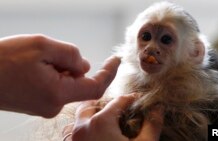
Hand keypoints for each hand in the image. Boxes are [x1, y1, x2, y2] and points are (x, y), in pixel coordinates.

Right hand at [0, 34, 119, 117]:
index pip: (95, 87)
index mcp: (58, 93)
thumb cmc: (4, 59)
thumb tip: (84, 66)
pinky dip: (53, 74)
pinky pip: (56, 87)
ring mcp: (45, 107)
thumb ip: (70, 55)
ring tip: (37, 60)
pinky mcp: (39, 105)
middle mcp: (54, 106)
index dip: (108, 73)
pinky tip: (35, 67)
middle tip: (50, 54)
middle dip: (72, 65)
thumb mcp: (41, 46)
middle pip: (79, 83)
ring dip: (60, 68)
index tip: (115, 60)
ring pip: (67, 84)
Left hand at [63, 94, 162, 140]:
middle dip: (106, 103)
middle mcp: (82, 127)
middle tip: (120, 109)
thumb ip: (152, 124)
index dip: (131, 98)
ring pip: (80, 117)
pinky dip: (87, 127)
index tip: (139, 99)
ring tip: (109, 119)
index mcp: (100, 122)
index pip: (118, 101)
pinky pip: (76, 131)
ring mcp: (74, 139)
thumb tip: (158, 108)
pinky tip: (101, 135)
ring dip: (93, 114)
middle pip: (92, 104)